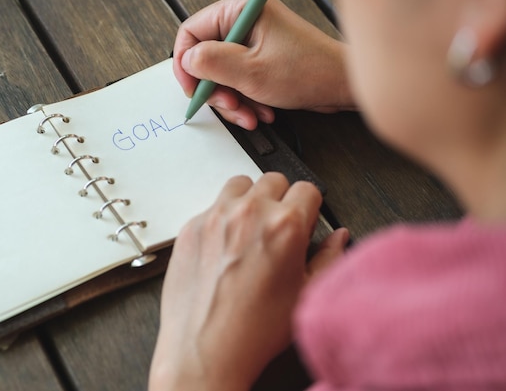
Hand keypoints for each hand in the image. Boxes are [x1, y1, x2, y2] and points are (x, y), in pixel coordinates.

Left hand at [149, 173, 348, 390]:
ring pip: (239, 185)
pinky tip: (224, 246)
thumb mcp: (305, 295)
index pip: (308, 188)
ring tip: (249, 230)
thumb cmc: (253, 330)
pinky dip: (221, 218)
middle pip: (274, 179)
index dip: (310, 206)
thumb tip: (338, 238)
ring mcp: (215, 217)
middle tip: (277, 227)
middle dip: (281, 199)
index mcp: (284, 226)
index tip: (305, 218)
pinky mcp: (191, 227)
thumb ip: (328, 258)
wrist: (205, 349)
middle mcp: (249, 213)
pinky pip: (211, 206)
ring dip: (249, 199)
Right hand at [173, 0, 354, 129]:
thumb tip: (187, 61)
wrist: (341, 85)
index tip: (192, 90)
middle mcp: (244, 19)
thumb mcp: (251, 72)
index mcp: (239, 9)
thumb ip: (212, 64)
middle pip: (205, 57)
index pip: (191, 32)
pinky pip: (237, 80)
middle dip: (216, 90)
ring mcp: (252, 39)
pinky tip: (260, 111)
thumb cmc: (308, 71)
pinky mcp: (260, 56)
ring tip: (251, 114)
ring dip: (233, 100)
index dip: (186, 65)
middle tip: (230, 106)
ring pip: (221, 74)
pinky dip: (245, 99)